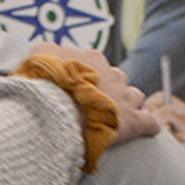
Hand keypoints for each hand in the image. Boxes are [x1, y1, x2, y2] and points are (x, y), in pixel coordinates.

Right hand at [28, 43, 155, 147]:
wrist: (56, 110)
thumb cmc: (45, 84)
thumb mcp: (37, 58)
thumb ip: (44, 53)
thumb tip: (42, 56)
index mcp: (92, 60)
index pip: (93, 64)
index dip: (83, 77)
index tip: (72, 89)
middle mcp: (113, 75)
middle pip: (115, 79)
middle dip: (106, 90)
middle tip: (89, 106)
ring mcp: (125, 98)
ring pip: (134, 97)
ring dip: (125, 105)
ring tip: (112, 118)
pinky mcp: (133, 122)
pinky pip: (148, 122)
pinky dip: (147, 126)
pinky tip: (143, 131)